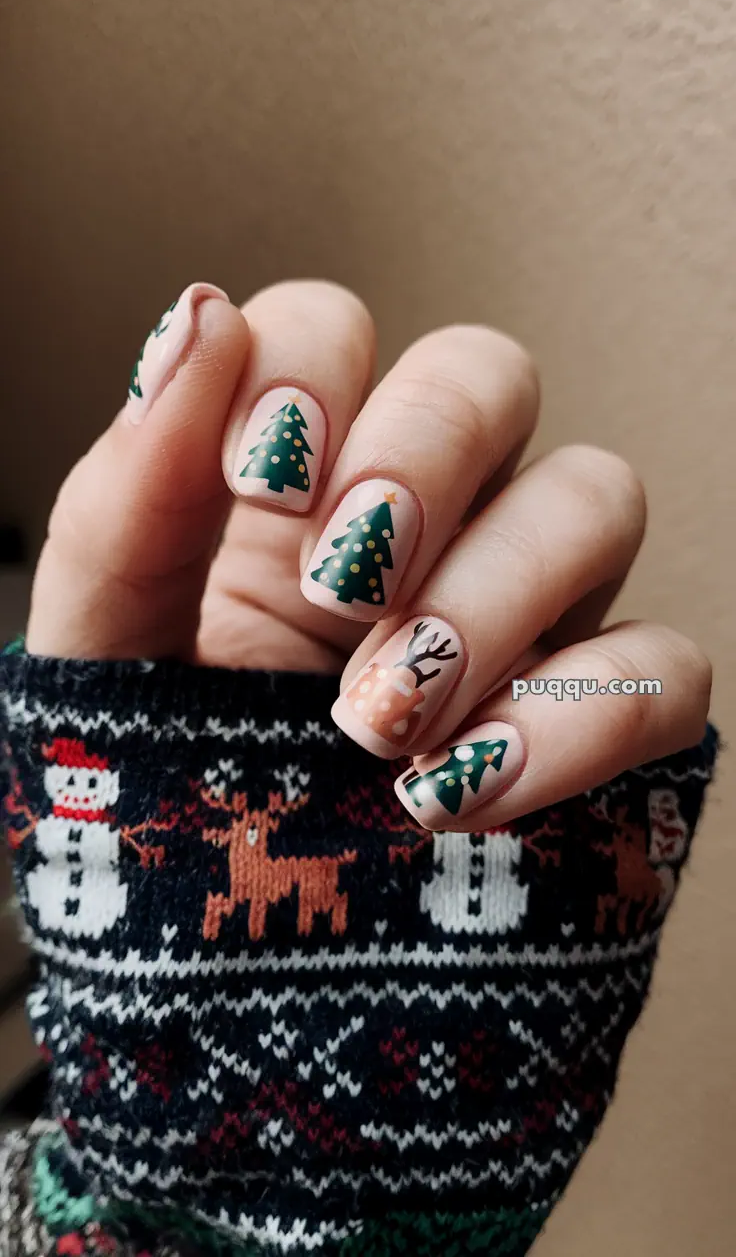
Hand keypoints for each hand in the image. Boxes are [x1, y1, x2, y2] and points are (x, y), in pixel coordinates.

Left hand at [27, 279, 710, 830]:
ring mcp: (529, 621)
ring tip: (380, 721)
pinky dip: (578, 718)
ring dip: (488, 598)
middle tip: (345, 583)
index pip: (334, 329)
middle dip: (423, 456)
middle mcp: (426, 530)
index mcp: (292, 495)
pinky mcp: (607, 728)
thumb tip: (197, 321)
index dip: (309, 373)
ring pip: (596, 495)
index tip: (257, 485)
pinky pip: (665, 666)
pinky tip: (465, 790)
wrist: (229, 997)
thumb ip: (126, 498)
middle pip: (490, 372)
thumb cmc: (162, 818)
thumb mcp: (104, 662)